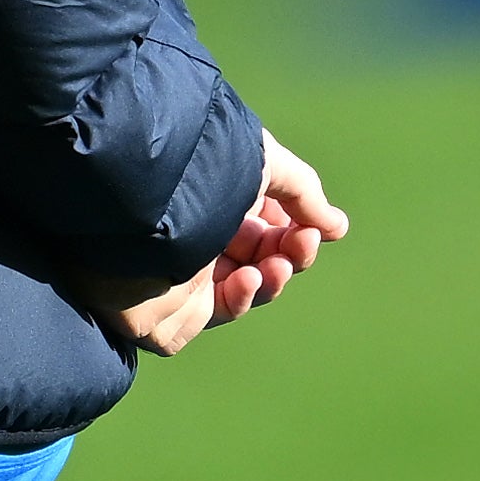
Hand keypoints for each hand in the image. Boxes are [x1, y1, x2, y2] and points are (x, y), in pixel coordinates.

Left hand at [107, 133, 351, 359]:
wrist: (141, 188)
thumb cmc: (198, 161)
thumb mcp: (262, 162)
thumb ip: (303, 194)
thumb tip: (339, 228)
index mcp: (213, 202)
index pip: (264, 231)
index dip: (294, 234)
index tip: (313, 230)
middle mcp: (193, 238)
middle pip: (258, 263)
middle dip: (287, 256)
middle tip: (300, 246)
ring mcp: (176, 277)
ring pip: (239, 294)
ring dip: (268, 281)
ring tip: (274, 267)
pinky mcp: (160, 312)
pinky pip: (204, 319)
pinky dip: (235, 302)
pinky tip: (244, 279)